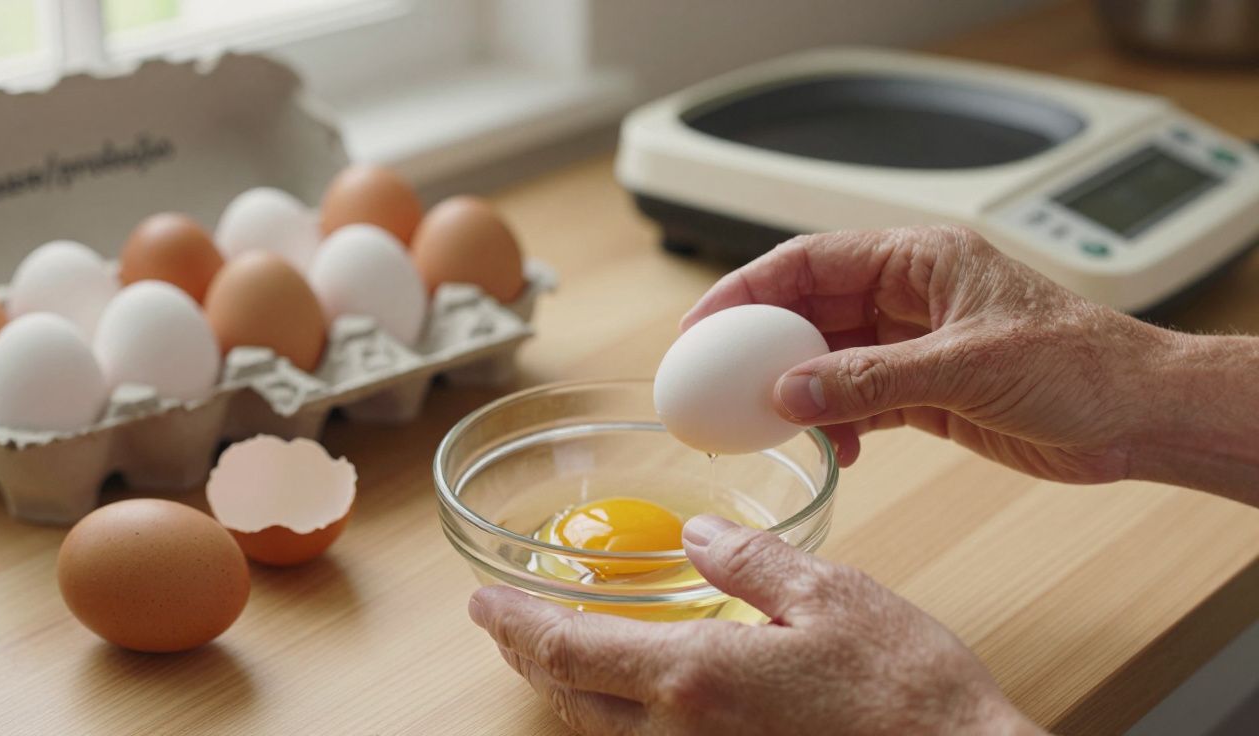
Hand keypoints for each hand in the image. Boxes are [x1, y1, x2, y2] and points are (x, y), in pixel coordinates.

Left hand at [469, 516, 1043, 735]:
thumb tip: (697, 539)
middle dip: (527, 655)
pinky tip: (636, 690)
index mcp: (697, 678)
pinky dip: (616, 714)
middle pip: (570, 698)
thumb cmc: (910, 695)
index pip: (569, 649)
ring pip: (603, 731)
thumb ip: (751, 562)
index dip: (513, 624)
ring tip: (556, 648)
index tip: (478, 602)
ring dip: (568, 686)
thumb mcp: (833, 598)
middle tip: (505, 622)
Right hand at [681, 226, 1162, 484]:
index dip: (749, 288)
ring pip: (829, 360)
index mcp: (919, 259)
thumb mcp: (966, 366)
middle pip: (811, 310)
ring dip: (799, 392)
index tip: (705, 322)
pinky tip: (835, 448)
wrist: (1137, 415)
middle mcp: (910, 296)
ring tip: (772, 424)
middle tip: (716, 380)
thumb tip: (790, 391)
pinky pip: (859, 401)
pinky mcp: (927, 391)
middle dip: (762, 345)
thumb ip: (871, 379)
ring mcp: (915, 345)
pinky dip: (838, 424)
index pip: (811, 261)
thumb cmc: (1079, 364)